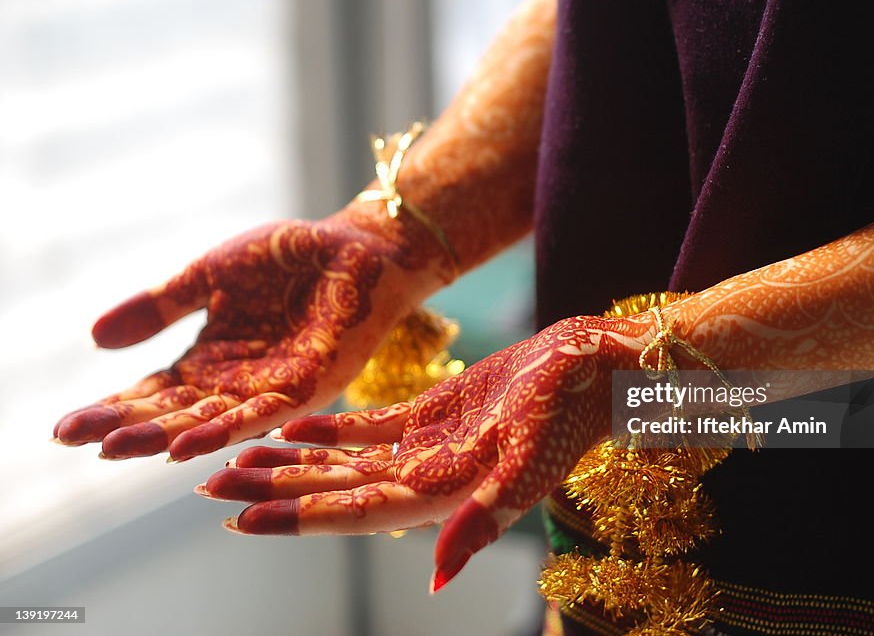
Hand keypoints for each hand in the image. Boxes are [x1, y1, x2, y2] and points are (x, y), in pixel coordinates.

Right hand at [53, 209, 444, 460]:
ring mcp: (270, 389)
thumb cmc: (286, 258)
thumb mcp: (207, 276)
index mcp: (210, 360)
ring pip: (207, 422)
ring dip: (161, 436)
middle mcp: (235, 384)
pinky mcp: (307, 386)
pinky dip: (221, 431)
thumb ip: (159, 307)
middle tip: (73, 441)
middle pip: (170, 414)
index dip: (109, 410)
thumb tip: (93, 339)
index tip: (62, 429)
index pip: (151, 392)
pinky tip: (184, 446)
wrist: (353, 247)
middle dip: (122, 428)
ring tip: (114, 449)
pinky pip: (259, 415)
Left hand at [196, 313, 652, 590]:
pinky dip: (328, 429)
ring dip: (291, 463)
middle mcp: (423, 478)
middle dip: (275, 492)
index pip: (353, 513)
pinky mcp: (430, 415)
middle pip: (334, 490)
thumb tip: (438, 576)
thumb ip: (484, 522)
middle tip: (212, 489)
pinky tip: (293, 426)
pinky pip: (368, 428)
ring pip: (342, 461)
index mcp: (440, 495)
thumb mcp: (528, 464)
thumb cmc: (567, 412)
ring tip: (239, 461)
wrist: (590, 368)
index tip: (242, 520)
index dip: (298, 517)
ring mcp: (423, 447)